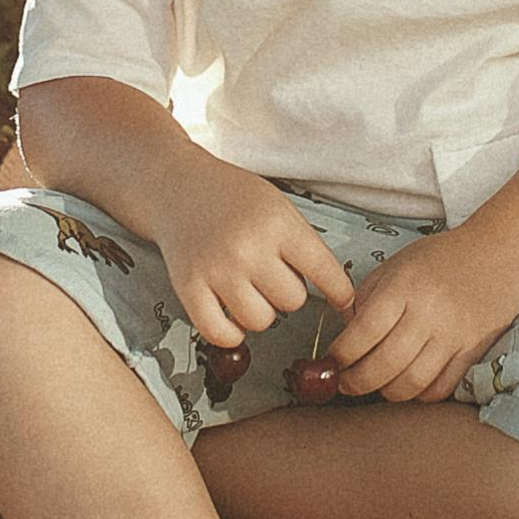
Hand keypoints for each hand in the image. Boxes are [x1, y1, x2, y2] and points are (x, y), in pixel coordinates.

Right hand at [162, 165, 354, 348]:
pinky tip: (231, 317)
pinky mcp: (188, 286)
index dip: (338, 291)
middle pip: (293, 301)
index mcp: (277, 223)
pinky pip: (219, 333)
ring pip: (261, 320)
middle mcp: (248, 247)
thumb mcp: (277, 205)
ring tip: (250, 290)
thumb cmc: (232, 197)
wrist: (177, 186)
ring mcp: (216, 269)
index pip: (324, 270)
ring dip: (260, 311)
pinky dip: (230, 333)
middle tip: (272, 276)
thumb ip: (302, 243)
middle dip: (287, 292)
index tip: (342, 299)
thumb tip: (334, 292)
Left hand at [327, 227, 518, 404]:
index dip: (341, 355)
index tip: (331, 362)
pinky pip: (440, 389)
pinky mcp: (474, 351)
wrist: (500, 253)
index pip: (362, 333)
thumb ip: (367, 298)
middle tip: (345, 383)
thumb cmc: (440, 259)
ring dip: (386, 392)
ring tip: (377, 384)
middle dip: (356, 382)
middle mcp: (428, 313)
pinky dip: (419, 395)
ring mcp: (454, 335)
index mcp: (403, 287)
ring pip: (411, 383)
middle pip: (383, 365)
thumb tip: (343, 336)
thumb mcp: (396, 265)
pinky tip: (408, 384)